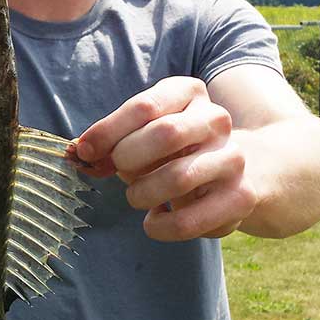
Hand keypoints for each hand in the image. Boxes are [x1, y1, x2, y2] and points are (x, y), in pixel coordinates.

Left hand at [71, 77, 257, 240]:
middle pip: (165, 134)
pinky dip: (160, 226)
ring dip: (141, 193)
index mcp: (189, 93)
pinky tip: (155, 218)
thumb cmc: (170, 150)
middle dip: (127, 159)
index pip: (144, 106)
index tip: (85, 152)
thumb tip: (80, 153)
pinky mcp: (240, 197)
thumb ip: (110, 142)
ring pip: (177, 178)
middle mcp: (216, 120)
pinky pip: (188, 220)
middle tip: (118, 172)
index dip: (107, 132)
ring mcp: (232, 158)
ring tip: (137, 197)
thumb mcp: (141, 134)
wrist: (236, 170)